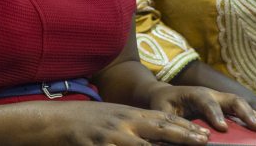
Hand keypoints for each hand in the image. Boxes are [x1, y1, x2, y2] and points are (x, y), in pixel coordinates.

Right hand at [45, 101, 211, 144]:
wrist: (51, 120)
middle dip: (184, 136)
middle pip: (160, 129)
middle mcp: (122, 123)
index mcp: (127, 114)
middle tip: (204, 142)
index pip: (162, 119)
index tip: (204, 135)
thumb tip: (153, 135)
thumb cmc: (82, 120)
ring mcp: (110, 136)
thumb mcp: (110, 116)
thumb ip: (131, 124)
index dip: (184, 128)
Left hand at [146, 84, 255, 133]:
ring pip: (239, 104)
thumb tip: (181, 138)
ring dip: (252, 115)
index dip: (215, 114)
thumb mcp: (163, 113)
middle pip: (231, 99)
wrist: (164, 94)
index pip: (206, 102)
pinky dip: (250, 118)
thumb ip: (173, 124)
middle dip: (244, 112)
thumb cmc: (163, 104)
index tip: (223, 128)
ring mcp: (219, 99)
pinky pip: (239, 111)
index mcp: (194, 93)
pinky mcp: (224, 106)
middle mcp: (210, 94)